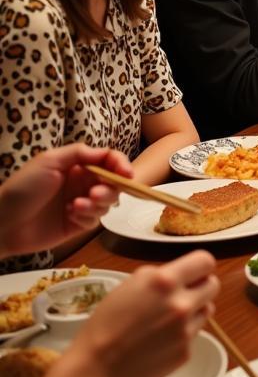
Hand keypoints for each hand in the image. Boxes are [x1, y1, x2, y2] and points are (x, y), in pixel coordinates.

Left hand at [0, 145, 132, 257]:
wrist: (3, 223)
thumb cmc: (23, 188)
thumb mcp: (49, 161)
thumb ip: (79, 153)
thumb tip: (106, 152)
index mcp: (77, 166)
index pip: (109, 161)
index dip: (121, 165)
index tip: (126, 174)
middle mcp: (82, 183)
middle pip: (114, 182)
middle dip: (110, 188)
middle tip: (95, 194)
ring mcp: (82, 203)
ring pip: (108, 202)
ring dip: (97, 203)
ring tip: (76, 206)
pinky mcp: (78, 224)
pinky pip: (96, 219)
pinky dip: (87, 216)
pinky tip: (70, 214)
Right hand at [65, 251, 218, 376]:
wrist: (96, 368)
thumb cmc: (106, 324)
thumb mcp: (130, 285)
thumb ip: (160, 276)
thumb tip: (181, 275)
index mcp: (165, 282)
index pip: (205, 261)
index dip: (199, 266)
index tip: (194, 271)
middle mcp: (181, 304)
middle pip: (213, 285)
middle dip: (200, 286)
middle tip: (184, 293)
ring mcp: (186, 330)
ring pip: (207, 309)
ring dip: (195, 309)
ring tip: (170, 317)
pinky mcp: (186, 352)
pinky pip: (195, 333)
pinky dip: (183, 333)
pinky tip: (162, 338)